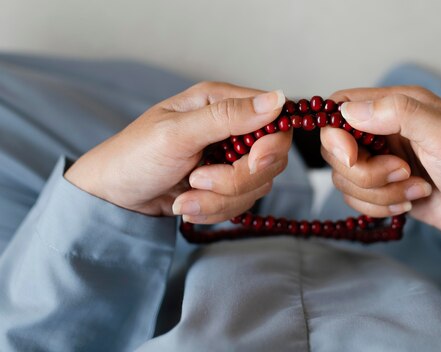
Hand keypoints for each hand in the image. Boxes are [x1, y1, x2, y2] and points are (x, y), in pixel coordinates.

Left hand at [65, 82, 290, 223]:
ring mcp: (229, 159)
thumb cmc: (133, 156)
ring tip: (185, 194)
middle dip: (237, 179)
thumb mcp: (178, 134)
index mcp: (221, 103)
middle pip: (270, 158)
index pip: (275, 119)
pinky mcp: (225, 185)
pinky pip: (241, 204)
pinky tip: (186, 204)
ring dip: (219, 199)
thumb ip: (228, 117)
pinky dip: (213, 210)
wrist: (112, 197)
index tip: (253, 162)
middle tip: (199, 180)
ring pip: (257, 186)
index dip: (271, 144)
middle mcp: (231, 128)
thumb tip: (277, 100)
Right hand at [320, 86, 440, 240]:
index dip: (336, 133)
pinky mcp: (384, 190)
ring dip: (379, 192)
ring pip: (346, 178)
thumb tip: (347, 111)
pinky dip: (380, 207)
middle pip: (336, 149)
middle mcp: (384, 131)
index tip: (354, 156)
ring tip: (417, 188)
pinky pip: (357, 200)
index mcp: (397, 106)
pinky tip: (412, 201)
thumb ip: (398, 113)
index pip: (341, 107)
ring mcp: (382, 162)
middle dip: (364, 171)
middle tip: (402, 172)